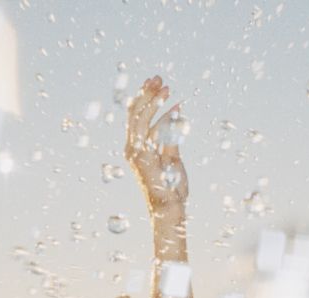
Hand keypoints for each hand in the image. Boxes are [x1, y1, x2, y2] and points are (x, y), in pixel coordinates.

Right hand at [124, 75, 188, 212]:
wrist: (169, 208)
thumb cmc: (172, 187)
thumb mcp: (172, 158)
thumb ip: (171, 138)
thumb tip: (176, 115)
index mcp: (136, 147)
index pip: (136, 117)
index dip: (145, 98)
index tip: (157, 84)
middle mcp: (132, 148)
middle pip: (134, 113)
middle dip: (146, 93)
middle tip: (158, 78)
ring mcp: (135, 152)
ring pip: (139, 117)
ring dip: (153, 100)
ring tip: (165, 87)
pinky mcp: (141, 157)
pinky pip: (151, 130)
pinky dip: (163, 117)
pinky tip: (174, 106)